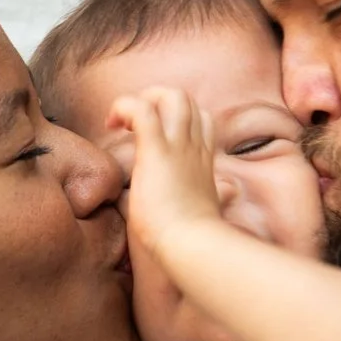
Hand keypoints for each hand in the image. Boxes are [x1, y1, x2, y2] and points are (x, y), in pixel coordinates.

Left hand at [116, 87, 226, 249]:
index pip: (200, 119)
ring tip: (120, 122)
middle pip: (185, 100)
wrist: (190, 245)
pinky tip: (112, 123)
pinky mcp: (156, 151)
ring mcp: (178, 147)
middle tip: (131, 124)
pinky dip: (124, 106)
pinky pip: (141, 110)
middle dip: (156, 99)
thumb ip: (218, 195)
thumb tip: (228, 192)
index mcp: (204, 160)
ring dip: (141, 98)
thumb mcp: (212, 209)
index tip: (154, 136)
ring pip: (170, 95)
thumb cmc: (195, 238)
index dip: (177, 117)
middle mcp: (194, 148)